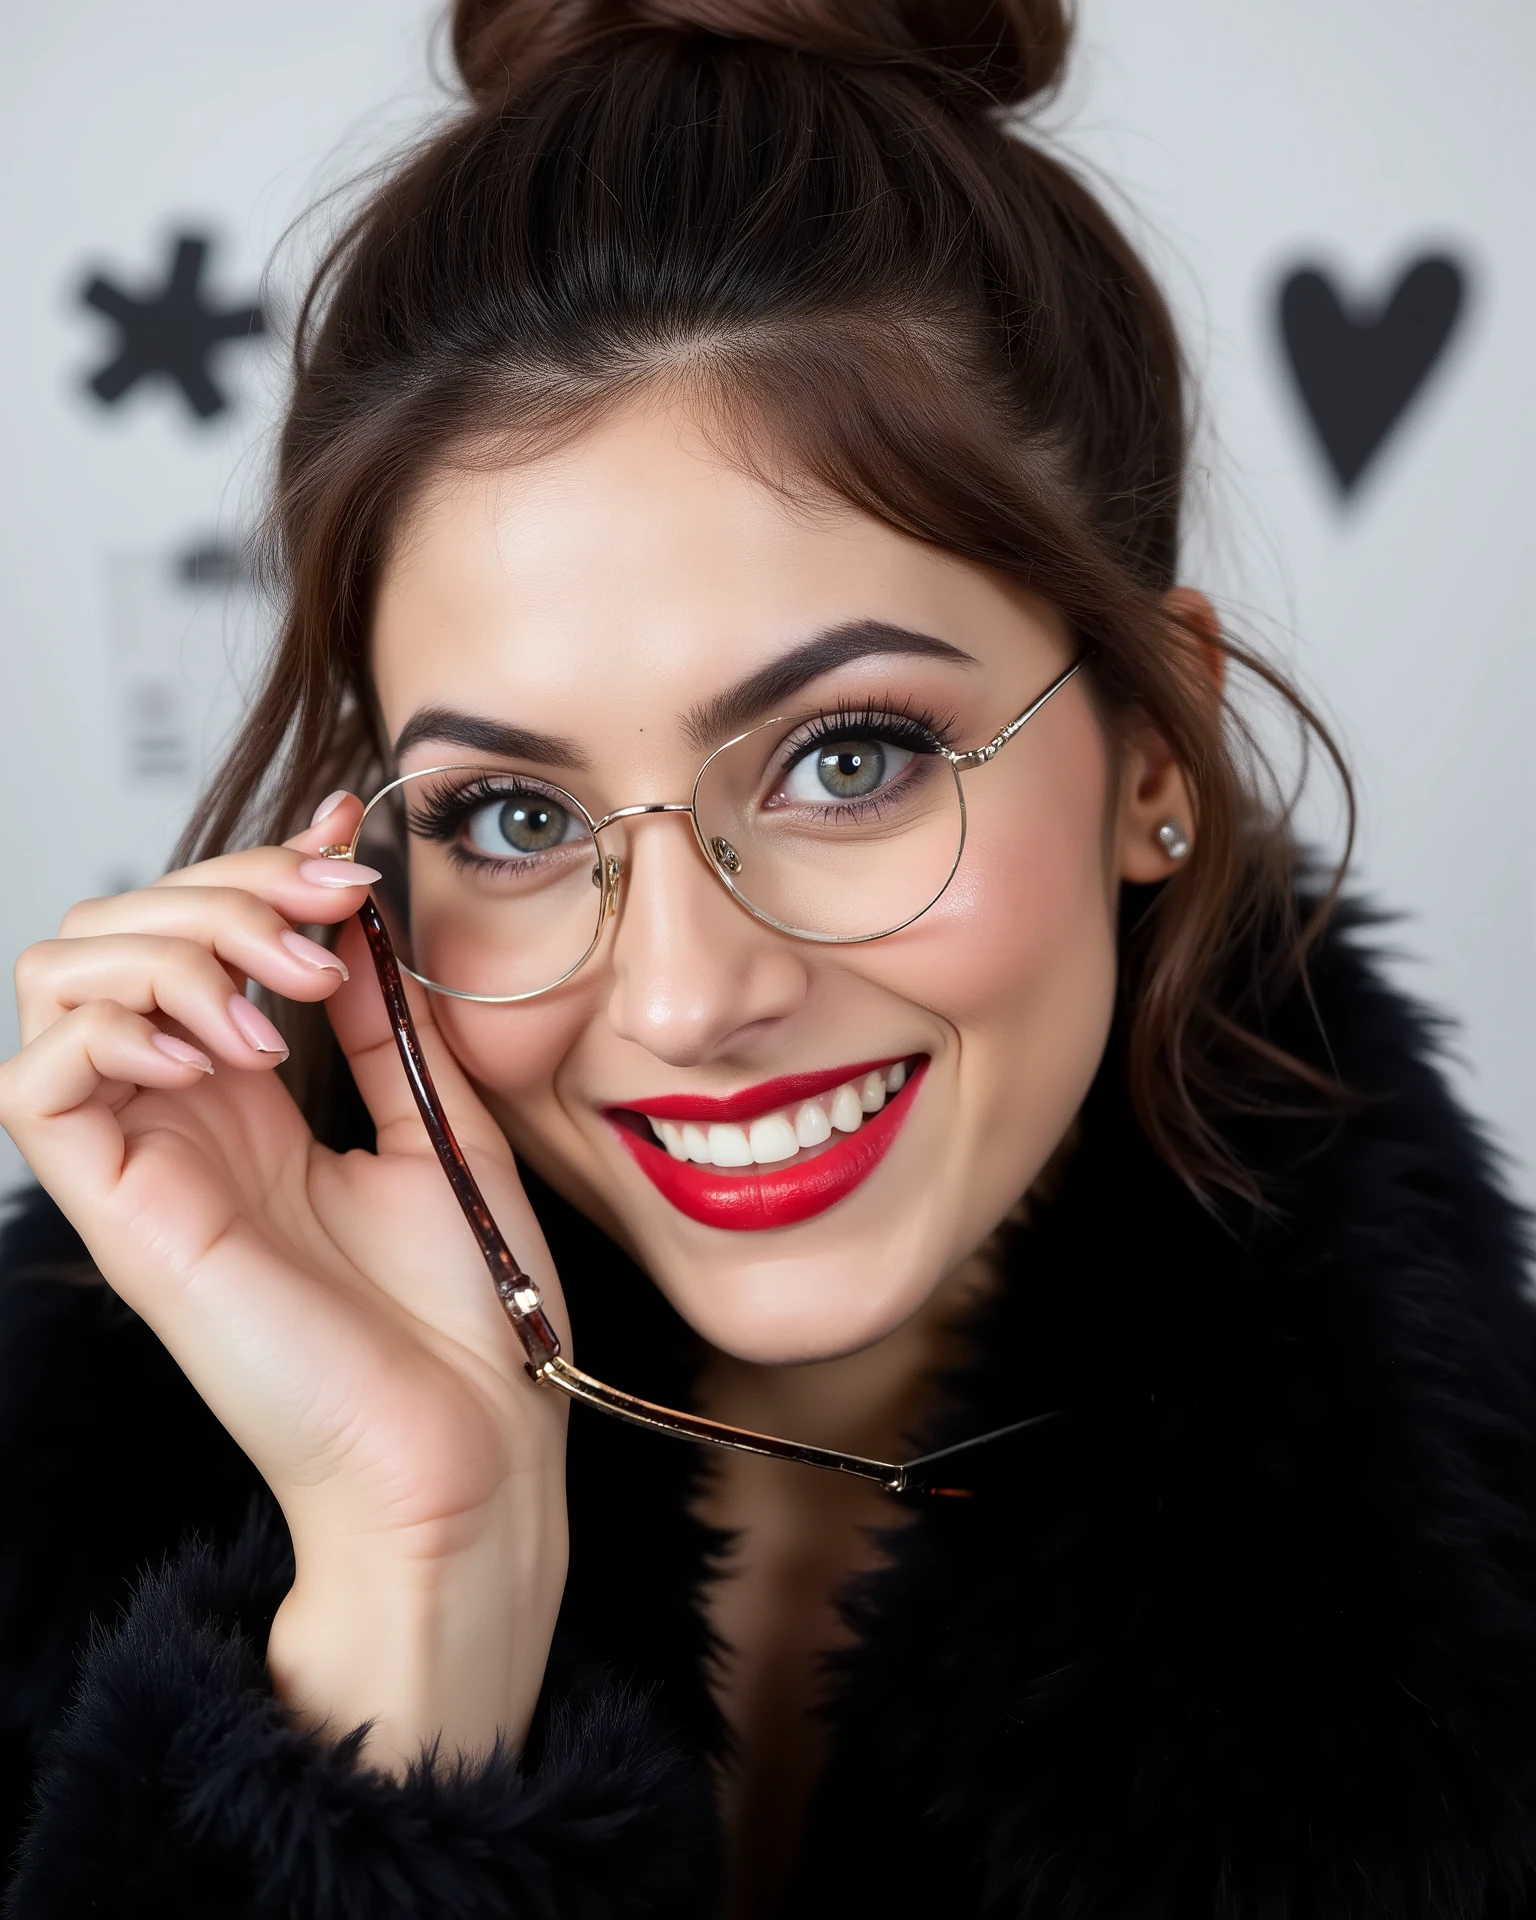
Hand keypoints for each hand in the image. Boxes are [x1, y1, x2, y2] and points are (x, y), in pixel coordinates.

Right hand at [0, 797, 569, 1769]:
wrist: (472, 1447)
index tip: (351, 842)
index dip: (255, 867)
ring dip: (177, 942)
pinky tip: (225, 1055)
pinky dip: (120, 1024)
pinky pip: (38, 1078)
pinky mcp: (121, 1215)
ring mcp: (146, 1163)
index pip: (191, 933)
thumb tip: (354, 912)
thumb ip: (383, 1022)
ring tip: (286, 998)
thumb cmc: (470, 1313)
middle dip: (222, 886)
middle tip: (327, 919)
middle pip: (117, 931)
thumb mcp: (438, 1124)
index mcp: (255, 1101)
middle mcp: (185, 1119)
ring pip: (63, 978)